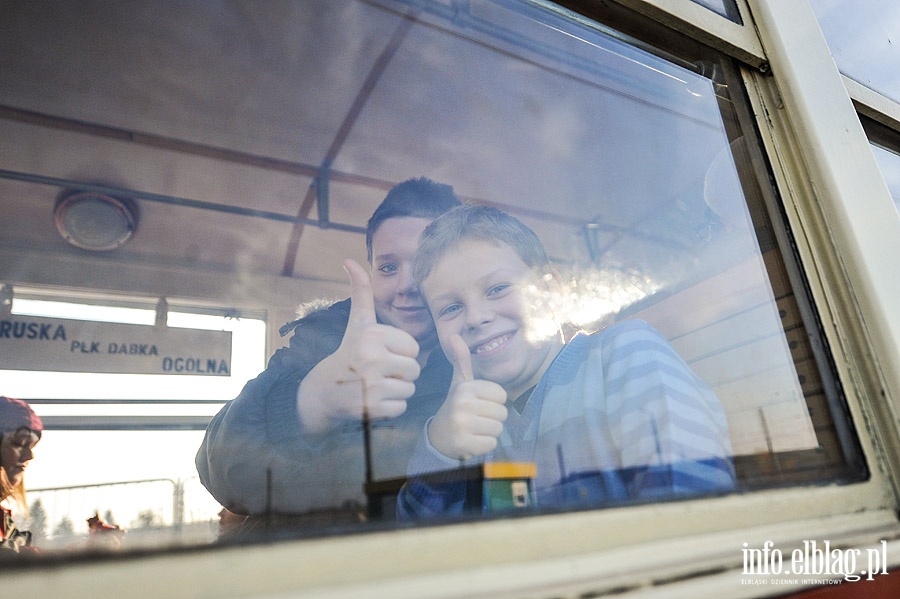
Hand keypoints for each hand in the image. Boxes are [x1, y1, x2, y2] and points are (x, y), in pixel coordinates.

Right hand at [297, 259, 420, 432]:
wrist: (323, 391)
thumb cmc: (348, 352)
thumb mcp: (357, 323)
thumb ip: (361, 292)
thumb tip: (350, 260)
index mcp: (372, 336)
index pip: (414, 347)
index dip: (400, 353)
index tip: (379, 354)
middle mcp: (371, 358)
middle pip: (415, 369)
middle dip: (401, 373)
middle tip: (378, 372)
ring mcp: (371, 385)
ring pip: (410, 388)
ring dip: (397, 390)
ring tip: (375, 385)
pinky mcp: (372, 408)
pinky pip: (401, 407)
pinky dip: (391, 407)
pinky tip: (373, 400)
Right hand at [428, 333, 507, 459]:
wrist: (439, 435)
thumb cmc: (457, 405)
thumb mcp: (459, 382)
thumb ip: (461, 359)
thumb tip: (454, 335)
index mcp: (465, 387)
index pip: (502, 395)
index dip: (494, 401)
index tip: (479, 403)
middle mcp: (462, 404)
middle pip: (502, 413)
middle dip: (493, 417)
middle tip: (477, 418)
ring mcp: (462, 425)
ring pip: (498, 429)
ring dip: (489, 431)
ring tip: (475, 428)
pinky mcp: (465, 444)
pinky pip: (492, 444)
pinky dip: (485, 444)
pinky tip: (472, 439)